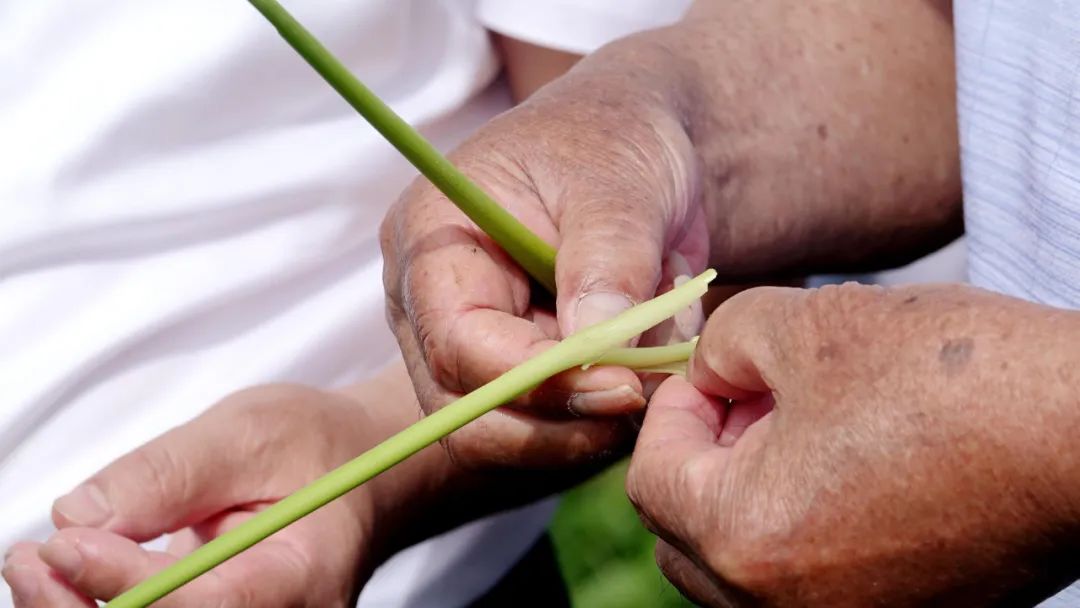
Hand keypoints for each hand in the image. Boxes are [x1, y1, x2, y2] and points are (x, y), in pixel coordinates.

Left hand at [2, 385, 401, 606]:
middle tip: (30, 557)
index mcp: (306, 573)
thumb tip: (80, 515)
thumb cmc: (316, 445)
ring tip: (36, 562)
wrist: (354, 470)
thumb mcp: (251, 430)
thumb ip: (169, 471)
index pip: (208, 604)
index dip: (125, 582)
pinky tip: (70, 576)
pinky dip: (100, 607)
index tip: (63, 541)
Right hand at [381, 56, 708, 469]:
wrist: (637, 149)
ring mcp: (464, 346)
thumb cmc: (617, 141)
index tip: (625, 384)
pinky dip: (602, 419)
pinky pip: (545, 431)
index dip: (536, 379)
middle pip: (466, 412)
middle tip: (644, 399)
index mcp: (431, 240)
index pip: (457, 342)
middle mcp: (429, 306)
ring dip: (589, 424)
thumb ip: (607, 262)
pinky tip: (648, 368)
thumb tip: (594, 349)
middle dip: (561, 422)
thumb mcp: (622, 182)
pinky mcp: (508, 375)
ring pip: (506, 437)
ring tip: (657, 364)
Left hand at [627, 283, 1079, 605]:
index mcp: (747, 541)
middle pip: (686, 537)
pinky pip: (811, 584)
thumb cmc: (953, 376)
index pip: (651, 481)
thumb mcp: (806, 326)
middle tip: (754, 400)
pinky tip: (852, 465)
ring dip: (750, 495)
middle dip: (705, 459)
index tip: (715, 373)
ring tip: (808, 426)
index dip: (674, 412)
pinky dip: (805, 529)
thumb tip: (704, 371)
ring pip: (743, 568)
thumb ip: (721, 346)